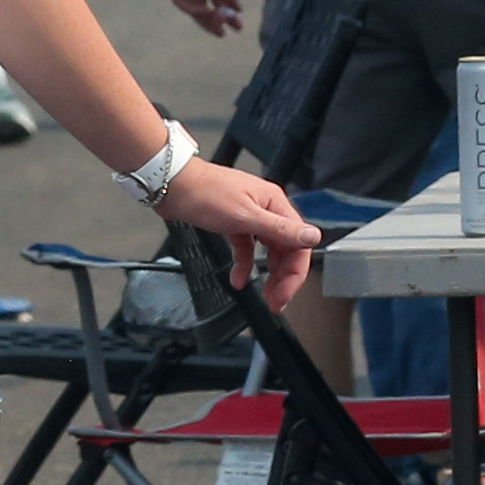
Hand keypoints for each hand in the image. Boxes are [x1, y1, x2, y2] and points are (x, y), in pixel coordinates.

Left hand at [157, 155, 321, 306]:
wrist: (172, 184)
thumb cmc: (204, 192)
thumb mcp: (244, 216)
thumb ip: (279, 230)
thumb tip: (312, 236)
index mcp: (275, 204)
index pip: (298, 243)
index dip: (295, 272)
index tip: (285, 294)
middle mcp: (266, 209)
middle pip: (286, 249)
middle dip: (283, 277)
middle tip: (276, 300)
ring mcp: (250, 216)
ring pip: (268, 250)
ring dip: (267, 273)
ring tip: (264, 294)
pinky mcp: (233, 222)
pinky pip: (246, 248)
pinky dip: (244, 264)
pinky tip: (237, 278)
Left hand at [162, 0, 242, 34]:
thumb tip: (236, 9)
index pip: (221, 1)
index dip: (228, 15)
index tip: (238, 28)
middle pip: (206, 7)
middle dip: (215, 21)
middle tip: (224, 32)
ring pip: (193, 6)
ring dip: (205, 17)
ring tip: (218, 23)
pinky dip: (192, 7)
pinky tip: (205, 10)